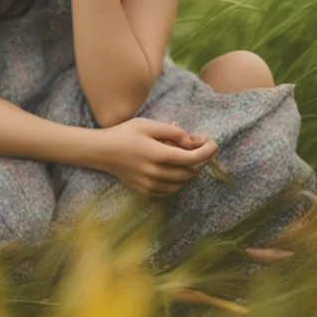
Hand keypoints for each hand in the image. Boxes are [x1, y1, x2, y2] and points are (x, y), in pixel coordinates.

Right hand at [95, 117, 217, 197]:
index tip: (214, 144)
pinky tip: (175, 170)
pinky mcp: (145, 191)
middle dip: (200, 161)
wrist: (102, 151)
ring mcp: (150, 184)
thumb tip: (191, 140)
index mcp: (158, 154)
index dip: (207, 152)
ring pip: (181, 184)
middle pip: (189, 173)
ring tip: (188, 158)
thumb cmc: (125, 134)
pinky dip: (178, 182)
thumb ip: (172, 131)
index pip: (191, 158)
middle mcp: (155, 173)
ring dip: (190, 172)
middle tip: (202, 148)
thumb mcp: (148, 125)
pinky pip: (169, 191)